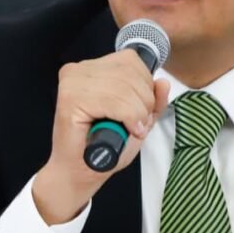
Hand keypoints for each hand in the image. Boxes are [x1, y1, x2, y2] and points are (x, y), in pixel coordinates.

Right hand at [33, 50, 169, 223]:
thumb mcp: (139, 119)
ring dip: (137, 112)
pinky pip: (113, 102)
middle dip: (144, 100)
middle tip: (139, 123)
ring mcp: (72, 83)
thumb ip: (153, 100)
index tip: (143, 108)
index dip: (145, 85)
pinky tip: (125, 129)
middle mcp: (78, 70)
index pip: (130, 60)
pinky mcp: (70, 100)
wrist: (81, 172)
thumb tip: (163, 82)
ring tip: (132, 128)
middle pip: (129, 71)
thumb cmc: (106, 146)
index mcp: (92, 68)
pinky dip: (127, 117)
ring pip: (123, 87)